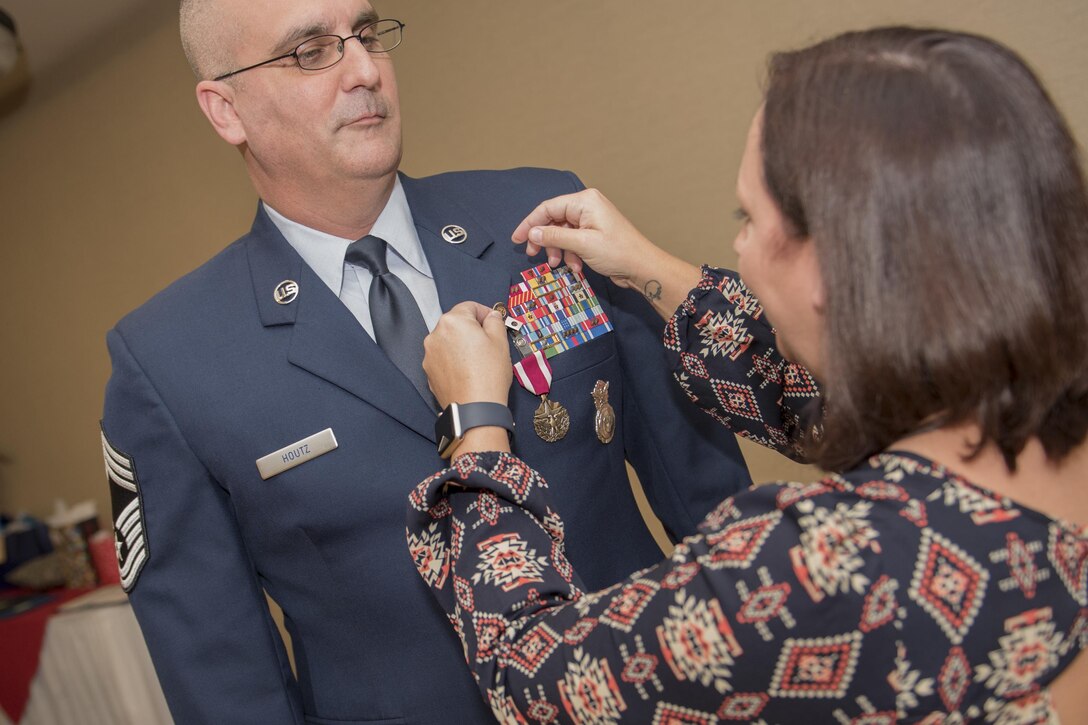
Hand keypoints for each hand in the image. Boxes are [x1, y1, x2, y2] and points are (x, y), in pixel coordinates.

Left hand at [423, 301, 512, 409]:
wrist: (474, 408)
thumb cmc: (488, 375)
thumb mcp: (500, 341)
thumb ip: (495, 321)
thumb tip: (491, 316)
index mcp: (453, 321)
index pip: (469, 306)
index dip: (484, 313)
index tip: (493, 322)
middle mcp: (435, 335)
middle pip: (456, 323)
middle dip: (471, 330)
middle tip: (488, 343)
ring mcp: (429, 354)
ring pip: (448, 341)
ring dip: (461, 345)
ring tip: (478, 360)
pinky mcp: (428, 371)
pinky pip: (443, 358)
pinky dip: (454, 361)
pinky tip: (468, 371)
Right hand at [511, 188, 701, 318]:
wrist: (642, 267)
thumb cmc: (618, 252)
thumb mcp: (582, 244)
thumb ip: (554, 236)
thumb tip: (532, 233)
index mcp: (584, 201)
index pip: (548, 207)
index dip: (530, 223)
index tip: (517, 239)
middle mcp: (587, 206)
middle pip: (554, 219)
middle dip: (544, 239)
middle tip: (532, 255)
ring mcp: (591, 220)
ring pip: (562, 233)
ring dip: (558, 250)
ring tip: (558, 264)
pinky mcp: (593, 234)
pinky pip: (572, 241)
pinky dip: (570, 254)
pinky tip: (576, 266)